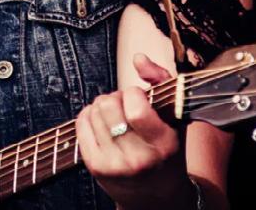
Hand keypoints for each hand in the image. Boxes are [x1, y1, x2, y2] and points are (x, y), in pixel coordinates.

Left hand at [76, 53, 194, 208]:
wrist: (157, 199)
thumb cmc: (168, 151)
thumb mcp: (176, 118)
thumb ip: (161, 81)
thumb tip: (138, 58)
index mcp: (162, 145)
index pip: (135, 108)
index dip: (134, 94)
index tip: (140, 97)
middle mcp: (137, 158)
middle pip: (108, 104)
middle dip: (117, 96)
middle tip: (127, 106)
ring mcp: (113, 165)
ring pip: (93, 111)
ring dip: (103, 106)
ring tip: (117, 116)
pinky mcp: (95, 167)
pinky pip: (80, 123)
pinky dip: (89, 116)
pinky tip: (102, 123)